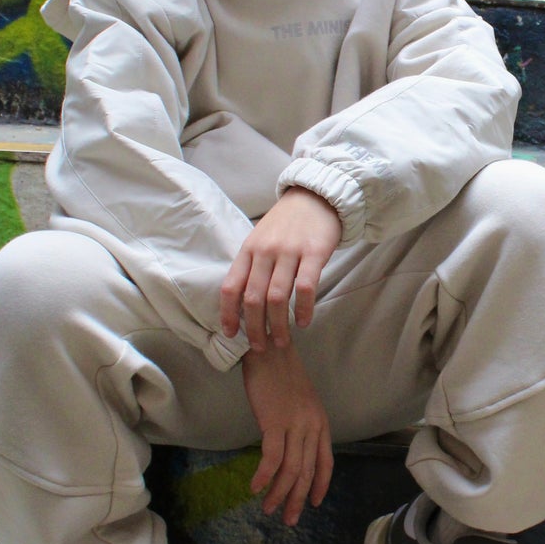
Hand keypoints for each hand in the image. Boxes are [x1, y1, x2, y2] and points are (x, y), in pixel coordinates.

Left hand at [221, 188, 342, 351]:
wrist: (316, 196)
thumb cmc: (286, 222)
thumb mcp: (260, 238)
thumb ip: (251, 265)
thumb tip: (241, 301)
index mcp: (248, 250)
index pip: (231, 286)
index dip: (228, 314)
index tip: (230, 334)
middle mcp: (265, 251)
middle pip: (253, 298)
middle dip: (254, 328)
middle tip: (260, 347)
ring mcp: (289, 251)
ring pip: (277, 296)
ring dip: (278, 324)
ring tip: (281, 341)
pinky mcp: (313, 252)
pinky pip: (305, 287)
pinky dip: (303, 309)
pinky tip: (304, 322)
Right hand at [241, 340, 333, 525]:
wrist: (269, 349)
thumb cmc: (280, 374)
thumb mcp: (300, 402)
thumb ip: (301, 425)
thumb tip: (293, 450)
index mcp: (320, 422)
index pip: (326, 463)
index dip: (319, 486)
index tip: (313, 504)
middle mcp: (312, 426)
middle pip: (307, 472)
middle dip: (298, 499)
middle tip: (289, 520)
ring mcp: (295, 425)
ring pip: (290, 470)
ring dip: (279, 494)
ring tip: (268, 509)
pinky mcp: (274, 422)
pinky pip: (271, 458)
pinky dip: (264, 477)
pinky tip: (256, 488)